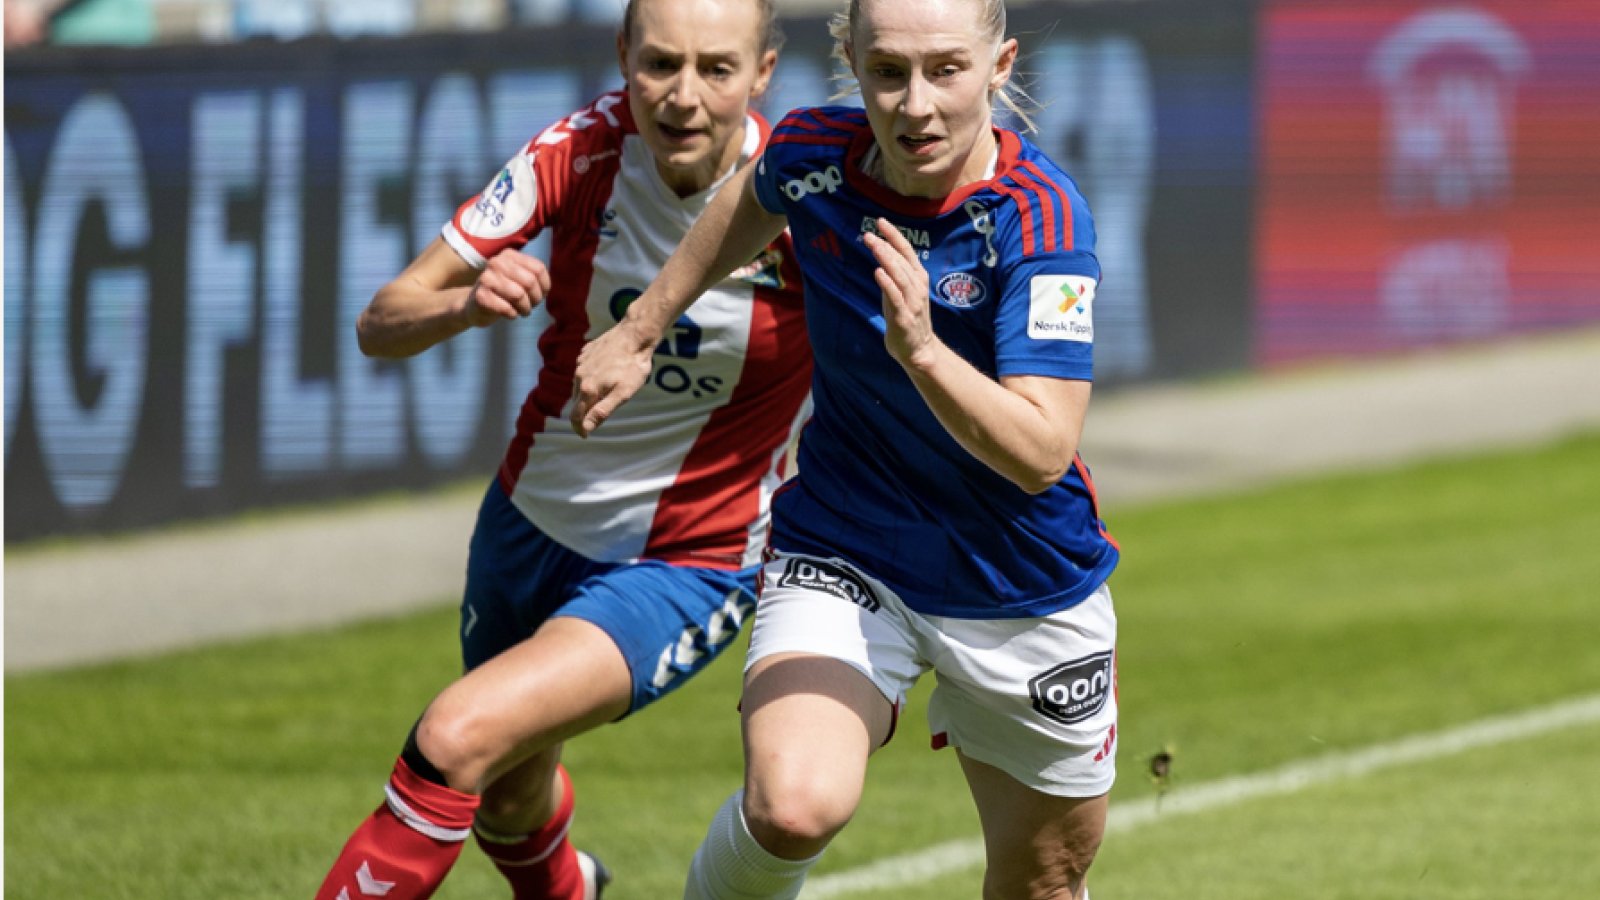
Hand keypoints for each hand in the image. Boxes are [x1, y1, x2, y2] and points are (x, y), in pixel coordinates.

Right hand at [463, 249, 550, 326]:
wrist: (475, 305)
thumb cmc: (503, 292)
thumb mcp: (519, 278)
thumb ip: (533, 277)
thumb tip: (545, 288)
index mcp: (509, 255)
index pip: (539, 268)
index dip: (544, 286)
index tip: (540, 295)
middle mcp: (496, 262)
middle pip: (530, 282)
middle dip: (535, 299)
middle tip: (531, 306)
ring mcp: (486, 278)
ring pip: (519, 295)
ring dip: (525, 308)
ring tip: (522, 310)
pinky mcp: (481, 296)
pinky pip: (507, 308)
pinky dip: (512, 314)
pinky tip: (509, 313)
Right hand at [570, 320, 655, 436]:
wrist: (634, 335)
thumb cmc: (632, 367)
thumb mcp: (623, 394)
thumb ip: (602, 411)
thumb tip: (586, 428)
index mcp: (587, 389)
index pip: (576, 416)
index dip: (579, 428)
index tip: (585, 435)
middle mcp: (579, 376)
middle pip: (576, 401)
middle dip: (584, 411)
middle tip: (596, 416)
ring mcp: (581, 363)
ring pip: (578, 385)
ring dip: (586, 394)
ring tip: (601, 395)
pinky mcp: (585, 353)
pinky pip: (583, 370)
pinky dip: (589, 377)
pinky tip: (602, 375)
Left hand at [863, 217, 937, 369]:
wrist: (918, 351)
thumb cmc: (907, 320)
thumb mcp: (900, 293)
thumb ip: (893, 276)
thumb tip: (881, 256)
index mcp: (918, 279)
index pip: (907, 251)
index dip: (894, 235)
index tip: (880, 221)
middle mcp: (917, 288)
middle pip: (902, 261)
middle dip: (885, 245)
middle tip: (869, 233)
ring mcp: (912, 302)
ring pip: (900, 276)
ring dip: (886, 259)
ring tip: (873, 245)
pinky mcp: (904, 317)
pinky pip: (896, 297)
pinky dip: (887, 283)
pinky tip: (878, 272)